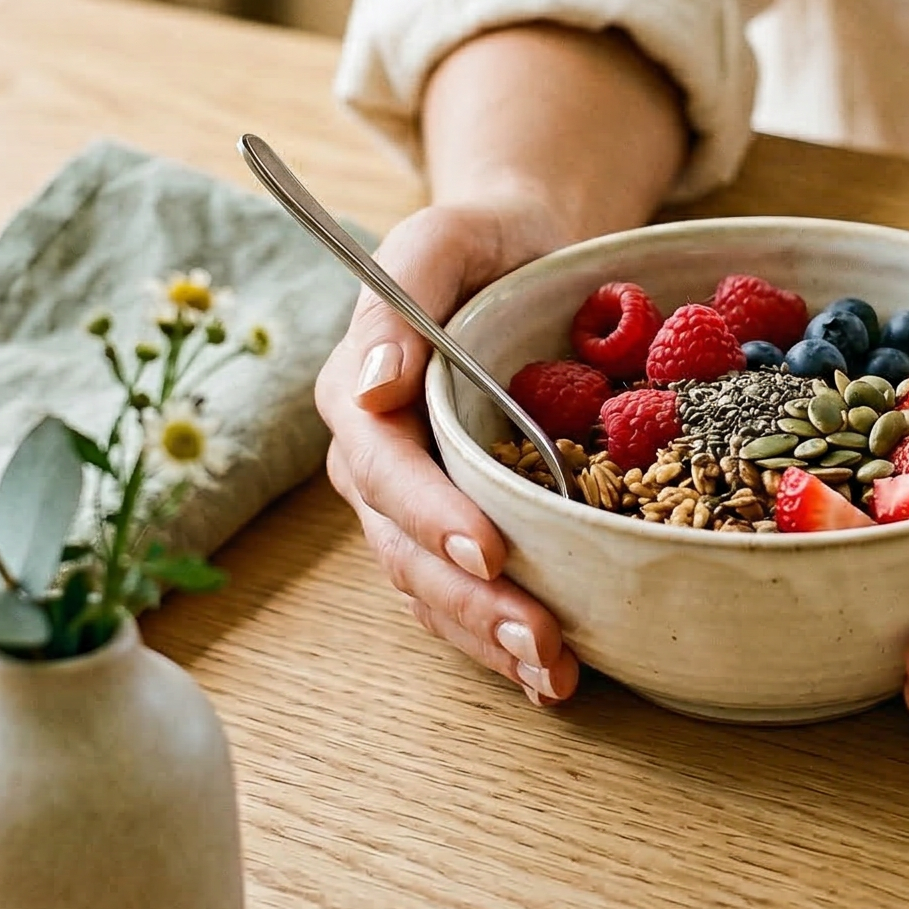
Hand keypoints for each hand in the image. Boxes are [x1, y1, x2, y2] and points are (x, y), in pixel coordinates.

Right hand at [316, 199, 581, 706]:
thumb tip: (372, 379)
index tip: (486, 548)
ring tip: (552, 676)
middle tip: (538, 641)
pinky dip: (499, 638)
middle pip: (404, 547)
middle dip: (469, 602)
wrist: (528, 253)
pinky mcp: (454, 527)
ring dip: (486, 639)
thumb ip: (406, 288)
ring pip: (430, 588)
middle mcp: (373, 460)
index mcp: (357, 391)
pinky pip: (462, 595)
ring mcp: (411, 503)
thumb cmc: (488, 237)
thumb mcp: (448, 232)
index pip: (382, 466)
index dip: (428, 513)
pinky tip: (550, 675)